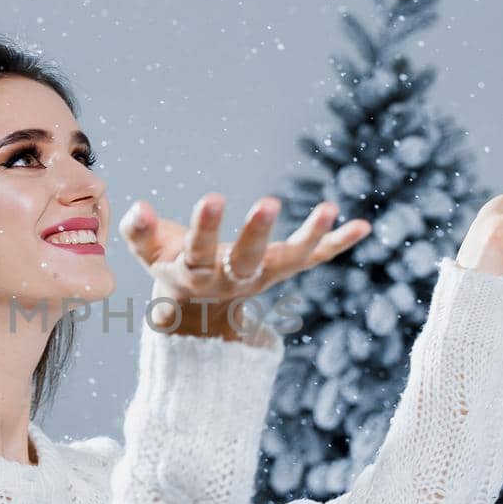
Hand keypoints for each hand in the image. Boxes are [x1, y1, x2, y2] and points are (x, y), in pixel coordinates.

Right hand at [119, 194, 370, 309]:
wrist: (200, 305)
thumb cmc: (171, 264)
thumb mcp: (148, 251)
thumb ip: (138, 231)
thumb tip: (138, 207)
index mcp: (195, 273)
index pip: (200, 251)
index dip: (205, 227)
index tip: (211, 198)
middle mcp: (232, 279)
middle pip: (247, 259)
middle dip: (257, 231)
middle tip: (269, 201)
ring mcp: (263, 276)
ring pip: (289, 260)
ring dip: (311, 236)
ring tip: (330, 208)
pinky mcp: (284, 270)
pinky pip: (315, 257)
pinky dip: (338, 243)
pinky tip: (364, 226)